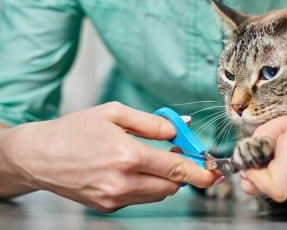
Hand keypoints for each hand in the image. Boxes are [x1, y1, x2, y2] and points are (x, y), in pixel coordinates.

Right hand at [0, 102, 219, 210]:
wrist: (39, 156)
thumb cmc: (74, 130)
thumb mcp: (115, 113)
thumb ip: (153, 122)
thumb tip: (181, 128)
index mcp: (127, 156)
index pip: (176, 169)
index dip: (199, 171)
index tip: (213, 171)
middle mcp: (122, 182)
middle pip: (172, 186)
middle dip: (182, 172)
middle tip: (178, 153)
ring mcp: (114, 198)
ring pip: (158, 194)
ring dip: (165, 179)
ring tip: (153, 158)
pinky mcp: (107, 206)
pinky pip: (140, 198)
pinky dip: (146, 185)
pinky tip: (133, 169)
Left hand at [239, 105, 286, 201]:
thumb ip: (270, 131)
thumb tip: (251, 145)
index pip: (269, 186)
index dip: (252, 173)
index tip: (251, 156)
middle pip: (263, 185)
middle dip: (254, 167)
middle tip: (261, 147)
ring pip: (273, 182)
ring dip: (269, 165)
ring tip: (284, 144)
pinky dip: (282, 167)